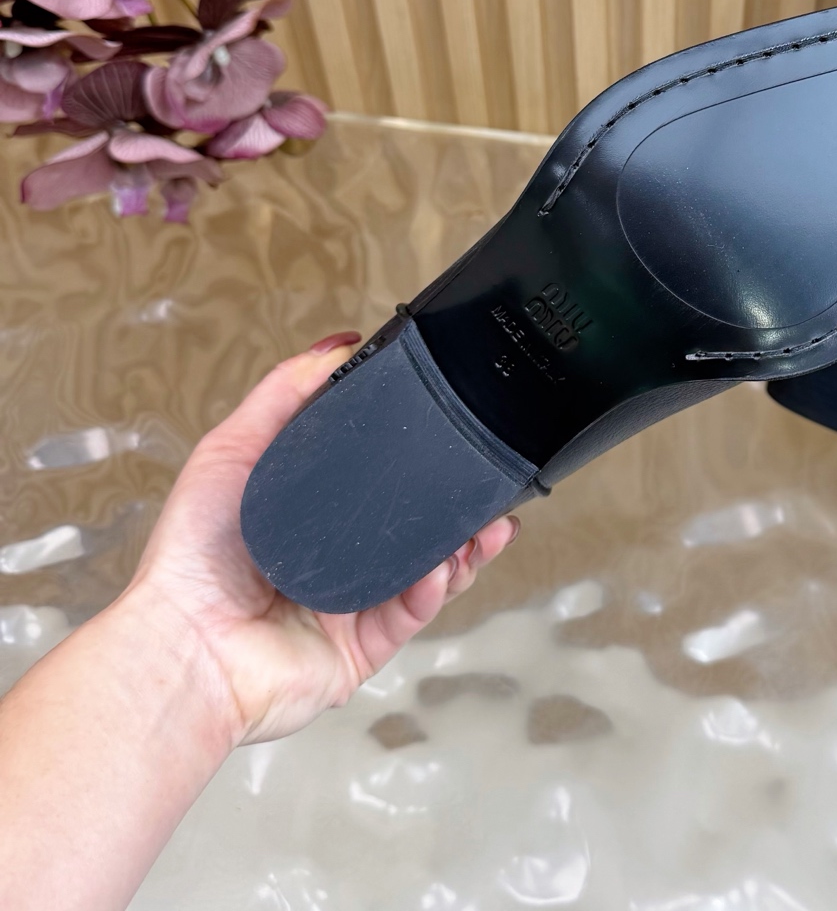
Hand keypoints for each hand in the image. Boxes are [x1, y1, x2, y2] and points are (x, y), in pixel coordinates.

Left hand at [120, 333, 520, 746]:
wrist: (187, 648)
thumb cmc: (190, 559)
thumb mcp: (231, 451)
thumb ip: (283, 395)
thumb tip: (336, 347)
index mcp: (306, 517)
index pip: (376, 481)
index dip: (417, 459)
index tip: (450, 430)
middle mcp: (334, 560)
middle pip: (415, 526)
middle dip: (459, 507)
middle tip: (490, 484)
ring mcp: (353, 604)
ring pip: (430, 570)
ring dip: (465, 546)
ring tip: (488, 524)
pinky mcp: (364, 645)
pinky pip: (415, 610)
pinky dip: (438, 585)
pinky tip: (445, 563)